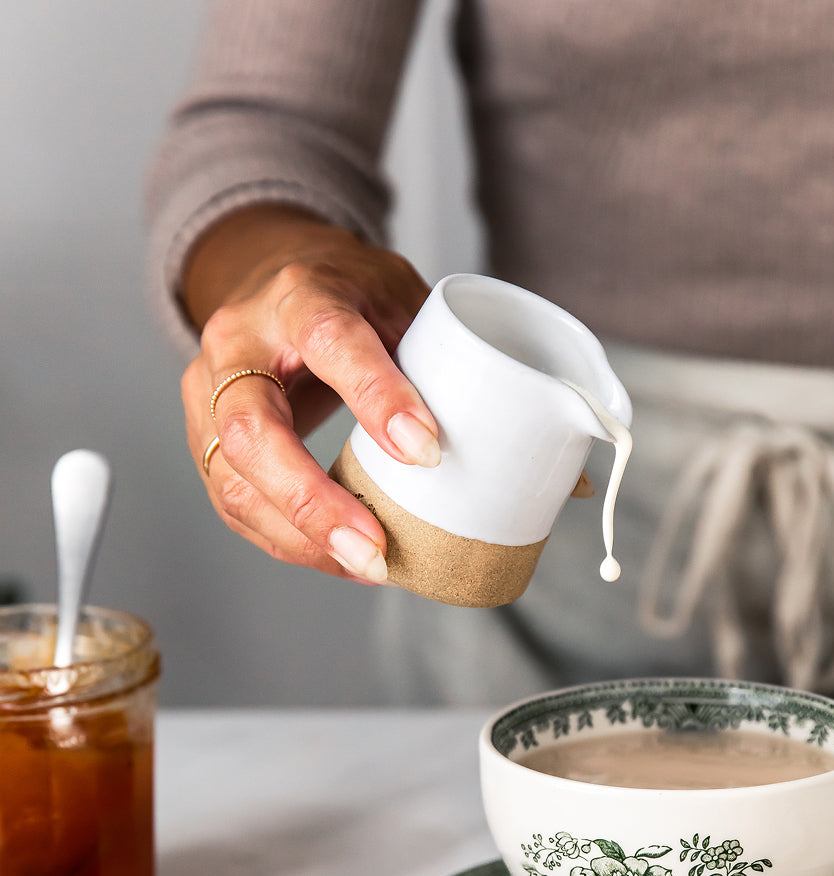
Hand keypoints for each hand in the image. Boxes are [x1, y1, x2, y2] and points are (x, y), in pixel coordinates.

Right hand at [180, 205, 436, 581]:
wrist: (271, 273)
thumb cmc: (349, 293)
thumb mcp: (401, 297)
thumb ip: (450, 354)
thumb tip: (551, 442)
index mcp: (300, 293)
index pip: (330, 340)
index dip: (377, 397)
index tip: (426, 452)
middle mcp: (239, 341)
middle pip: (253, 430)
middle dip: (312, 501)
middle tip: (374, 548)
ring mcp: (209, 393)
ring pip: (234, 480)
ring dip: (301, 536)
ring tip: (366, 566)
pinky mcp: (205, 437)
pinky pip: (235, 503)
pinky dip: (288, 541)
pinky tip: (340, 560)